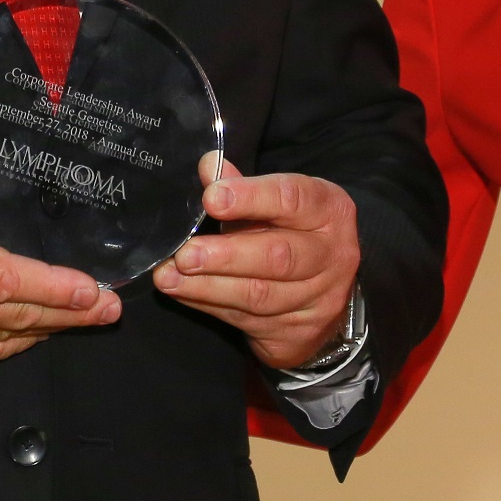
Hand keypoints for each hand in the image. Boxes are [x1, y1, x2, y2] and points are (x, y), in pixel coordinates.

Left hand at [152, 153, 359, 368]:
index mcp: (329, 210)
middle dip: (226, 256)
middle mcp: (331, 255)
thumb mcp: (277, 203)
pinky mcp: (296, 333)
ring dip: (208, 286)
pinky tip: (183, 292)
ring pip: (259, 295)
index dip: (251, 197)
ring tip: (169, 277)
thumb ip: (242, 186)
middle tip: (186, 254)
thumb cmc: (294, 232)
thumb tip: (208, 167)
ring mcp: (317, 299)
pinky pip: (245, 319)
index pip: (291, 199)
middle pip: (278, 256)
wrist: (324, 292)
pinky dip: (208, 304)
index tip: (212, 198)